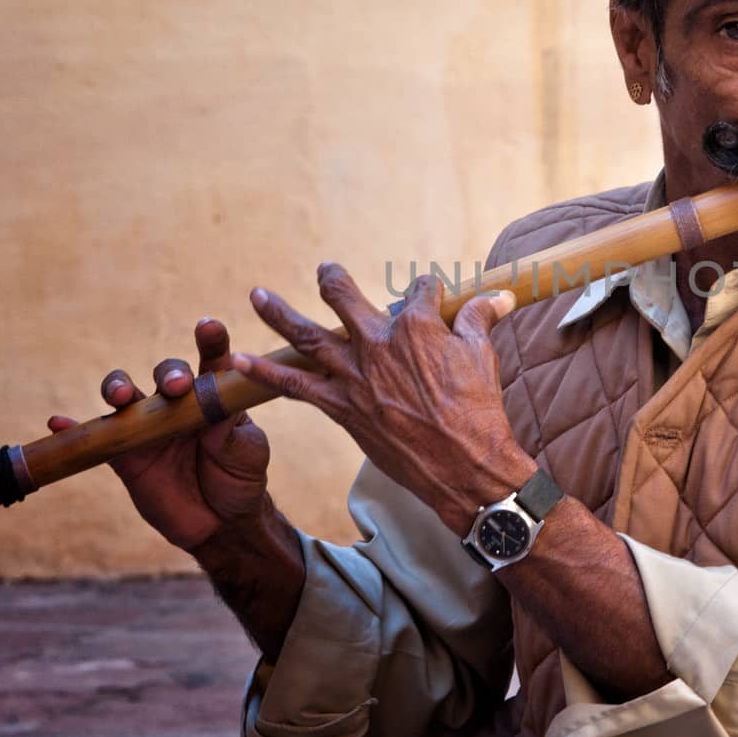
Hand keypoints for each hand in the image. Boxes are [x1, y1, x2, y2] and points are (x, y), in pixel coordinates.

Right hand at [47, 318, 270, 550]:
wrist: (221, 522)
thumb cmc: (242, 478)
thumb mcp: (247, 453)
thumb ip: (230, 432)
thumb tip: (212, 410)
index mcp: (215, 395)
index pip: (213, 361)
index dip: (211, 341)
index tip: (209, 326)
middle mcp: (179, 403)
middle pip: (166, 374)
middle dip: (169, 374)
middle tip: (176, 386)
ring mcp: (149, 426)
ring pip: (126, 395)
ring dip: (117, 387)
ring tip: (119, 396)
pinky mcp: (125, 454)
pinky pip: (96, 437)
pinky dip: (74, 429)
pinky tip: (59, 422)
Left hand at [234, 266, 534, 535]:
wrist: (464, 465)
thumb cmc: (479, 409)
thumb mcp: (483, 355)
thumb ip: (479, 319)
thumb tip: (496, 295)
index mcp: (416, 325)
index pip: (418, 291)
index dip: (428, 292)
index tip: (433, 300)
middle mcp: (377, 342)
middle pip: (344, 297)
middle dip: (333, 280)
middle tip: (325, 270)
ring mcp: (355, 375)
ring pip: (307, 335)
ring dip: (279, 313)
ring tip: (258, 295)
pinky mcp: (342, 407)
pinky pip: (294, 386)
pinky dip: (265, 373)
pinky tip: (241, 360)